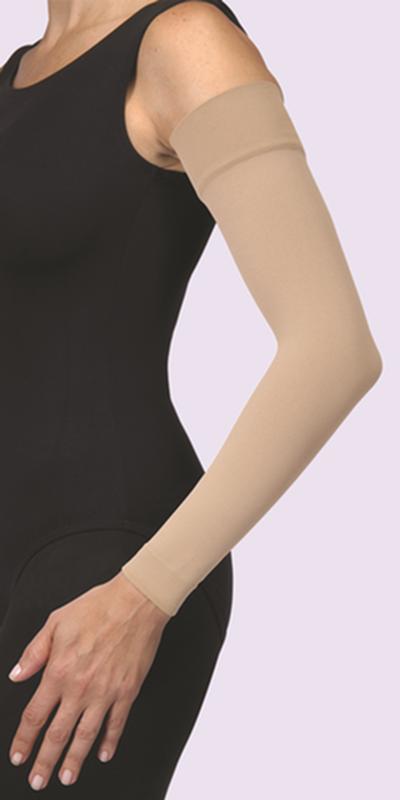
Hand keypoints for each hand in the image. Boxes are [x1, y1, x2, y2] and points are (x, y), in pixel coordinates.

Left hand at [7, 571, 170, 789]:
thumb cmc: (98, 606)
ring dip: (74, 760)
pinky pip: (117, 723)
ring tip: (66, 778)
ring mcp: (106, 692)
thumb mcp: (56, 622)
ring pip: (86, 736)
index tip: (19, 755)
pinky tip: (103, 754)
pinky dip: (110, 742)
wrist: (136, 602)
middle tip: (38, 780)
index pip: (35, 715)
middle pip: (57, 734)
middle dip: (45, 761)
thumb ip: (35, 652)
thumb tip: (17, 675)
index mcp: (59, 670)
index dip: (24, 739)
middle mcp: (80, 687)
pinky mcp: (128, 691)